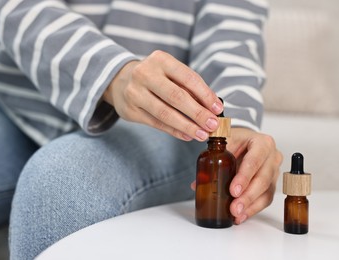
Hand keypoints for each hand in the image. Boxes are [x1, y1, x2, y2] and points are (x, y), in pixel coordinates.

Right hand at [102, 50, 223, 141]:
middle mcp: (145, 74)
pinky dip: (174, 131)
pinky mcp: (130, 110)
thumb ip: (189, 87)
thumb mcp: (170, 72)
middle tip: (212, 125)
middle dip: (197, 113)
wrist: (121, 80)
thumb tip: (212, 108)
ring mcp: (134, 92)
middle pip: (176, 96)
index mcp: (161, 60)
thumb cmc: (156, 77)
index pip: (188, 78)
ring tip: (202, 134)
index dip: (205, 95)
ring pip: (165, 113)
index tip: (218, 109)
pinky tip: (187, 135)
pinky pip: (156, 123)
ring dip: (186, 126)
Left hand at [190, 128, 281, 223]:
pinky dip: (253, 209)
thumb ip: (212, 158)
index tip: (233, 190)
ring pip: (266, 191)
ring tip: (236, 215)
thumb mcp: (226, 141)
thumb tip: (197, 183)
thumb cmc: (237, 140)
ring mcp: (274, 171)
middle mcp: (272, 157)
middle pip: (263, 179)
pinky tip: (241, 216)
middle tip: (234, 207)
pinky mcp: (272, 184)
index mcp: (262, 143)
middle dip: (248, 196)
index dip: (244, 177)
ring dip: (250, 205)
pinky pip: (265, 199)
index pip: (254, 161)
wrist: (246, 141)